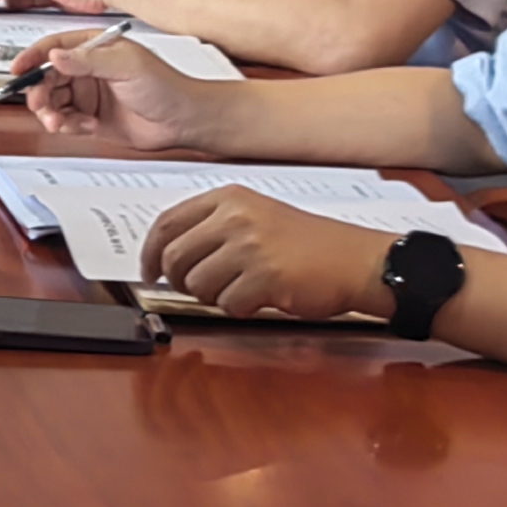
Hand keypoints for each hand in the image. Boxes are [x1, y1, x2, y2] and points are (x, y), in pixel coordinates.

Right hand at [21, 34, 213, 151]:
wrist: (183, 120)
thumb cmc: (166, 85)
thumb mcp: (126, 66)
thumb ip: (87, 61)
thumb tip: (56, 56)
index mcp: (93, 48)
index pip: (53, 49)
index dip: (32, 59)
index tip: (18, 70)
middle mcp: (87, 70)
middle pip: (47, 78)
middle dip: (40, 93)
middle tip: (42, 106)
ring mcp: (87, 94)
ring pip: (52, 102)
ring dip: (51, 113)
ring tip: (59, 122)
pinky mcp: (89, 117)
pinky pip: (64, 121)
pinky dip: (67, 125)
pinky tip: (84, 126)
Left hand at [141, 190, 390, 321]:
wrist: (359, 261)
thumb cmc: (310, 245)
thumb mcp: (258, 217)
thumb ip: (214, 228)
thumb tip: (167, 256)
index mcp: (229, 198)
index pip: (167, 223)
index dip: (150, 252)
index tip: (148, 272)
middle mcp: (235, 217)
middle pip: (174, 258)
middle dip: (181, 282)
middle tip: (199, 289)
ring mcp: (249, 246)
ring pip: (198, 285)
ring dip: (215, 297)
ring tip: (243, 288)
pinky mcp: (264, 277)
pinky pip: (227, 304)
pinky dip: (241, 308)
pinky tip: (263, 297)